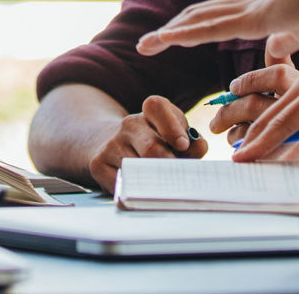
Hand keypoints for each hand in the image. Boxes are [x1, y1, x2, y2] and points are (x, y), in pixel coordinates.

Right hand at [88, 95, 205, 192]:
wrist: (107, 142)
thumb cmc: (152, 141)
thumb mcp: (173, 135)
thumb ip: (191, 142)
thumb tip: (200, 146)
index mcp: (149, 112)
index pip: (157, 107)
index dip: (172, 127)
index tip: (183, 145)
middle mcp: (129, 124)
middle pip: (151, 147)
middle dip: (168, 165)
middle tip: (177, 176)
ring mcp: (111, 144)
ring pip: (137, 169)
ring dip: (154, 181)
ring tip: (162, 184)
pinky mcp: (98, 164)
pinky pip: (122, 184)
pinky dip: (136, 190)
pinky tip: (142, 188)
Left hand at [137, 0, 298, 59]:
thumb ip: (288, 40)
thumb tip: (274, 51)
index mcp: (263, 7)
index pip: (221, 15)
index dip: (197, 25)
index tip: (176, 35)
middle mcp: (249, 3)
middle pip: (201, 14)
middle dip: (174, 28)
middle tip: (149, 41)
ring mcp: (248, 8)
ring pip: (197, 20)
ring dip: (169, 32)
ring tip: (144, 44)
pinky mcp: (251, 18)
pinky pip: (209, 28)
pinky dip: (183, 34)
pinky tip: (164, 39)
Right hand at [228, 48, 298, 162]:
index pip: (285, 122)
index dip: (263, 143)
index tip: (243, 158)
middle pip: (271, 115)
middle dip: (250, 138)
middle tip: (233, 160)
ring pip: (273, 107)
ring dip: (253, 126)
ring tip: (233, 141)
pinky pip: (283, 101)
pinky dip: (268, 116)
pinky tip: (258, 126)